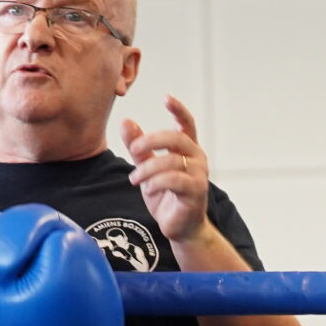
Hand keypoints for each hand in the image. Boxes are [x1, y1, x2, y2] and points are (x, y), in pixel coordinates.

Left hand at [120, 96, 212, 243]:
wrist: (180, 228)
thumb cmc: (166, 195)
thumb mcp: (147, 168)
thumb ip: (138, 147)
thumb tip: (125, 121)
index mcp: (187, 149)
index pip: (186, 124)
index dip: (178, 110)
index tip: (166, 97)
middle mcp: (197, 158)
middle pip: (176, 138)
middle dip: (151, 140)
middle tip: (134, 148)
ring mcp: (199, 175)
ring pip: (171, 160)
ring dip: (147, 169)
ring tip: (135, 179)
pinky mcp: (196, 192)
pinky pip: (174, 179)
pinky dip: (156, 182)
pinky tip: (147, 188)